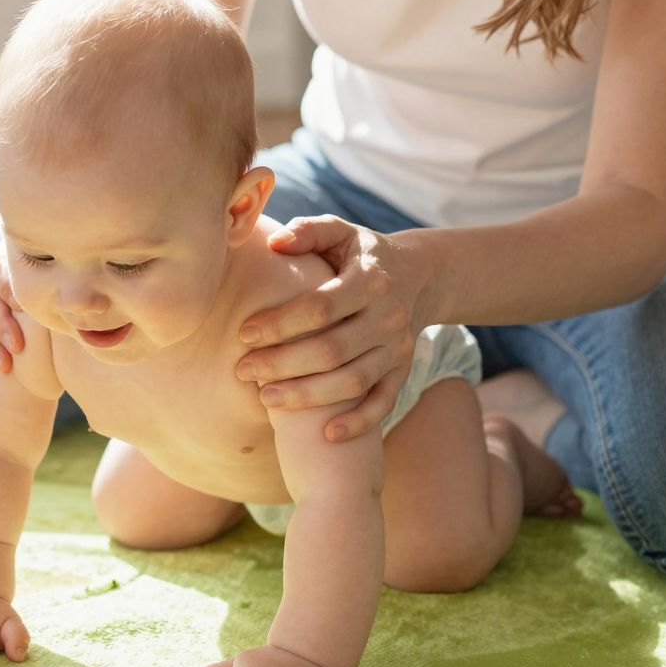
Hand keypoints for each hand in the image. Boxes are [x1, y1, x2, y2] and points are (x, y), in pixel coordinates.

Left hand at [236, 215, 424, 441]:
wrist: (422, 275)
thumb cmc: (362, 253)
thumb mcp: (340, 231)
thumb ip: (308, 231)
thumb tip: (275, 242)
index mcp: (369, 278)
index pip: (320, 307)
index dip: (280, 323)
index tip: (244, 334)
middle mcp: (388, 316)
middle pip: (332, 350)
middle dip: (282, 364)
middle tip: (243, 370)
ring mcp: (398, 348)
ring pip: (353, 381)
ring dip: (308, 396)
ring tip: (266, 398)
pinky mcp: (403, 371)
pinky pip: (383, 403)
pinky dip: (358, 423)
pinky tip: (325, 435)